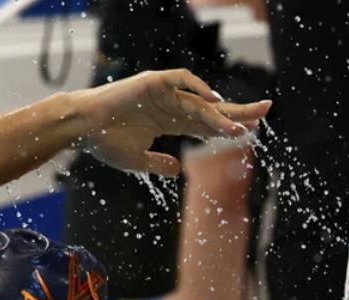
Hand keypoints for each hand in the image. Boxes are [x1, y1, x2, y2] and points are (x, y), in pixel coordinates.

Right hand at [75, 69, 270, 176]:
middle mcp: (172, 105)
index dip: (228, 126)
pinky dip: (198, 88)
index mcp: (170, 122)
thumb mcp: (137, 160)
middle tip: (266, 111)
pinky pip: (182, 80)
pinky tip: (214, 100)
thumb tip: (178, 170)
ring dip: (222, 113)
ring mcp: (164, 92)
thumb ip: (157, 164)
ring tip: (242, 125)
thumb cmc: (105, 143)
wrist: (82, 128)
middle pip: (212, 109)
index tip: (251, 131)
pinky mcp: (154, 82)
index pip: (207, 123)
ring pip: (200, 102)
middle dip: (238, 111)